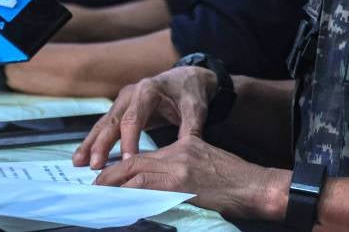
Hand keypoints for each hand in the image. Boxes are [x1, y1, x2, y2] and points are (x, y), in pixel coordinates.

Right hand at [72, 66, 216, 168]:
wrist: (186, 78)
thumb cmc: (190, 92)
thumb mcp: (195, 107)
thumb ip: (191, 127)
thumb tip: (187, 148)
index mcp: (148, 90)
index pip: (134, 118)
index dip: (129, 140)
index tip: (128, 161)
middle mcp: (131, 93)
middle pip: (113, 120)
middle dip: (102, 143)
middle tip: (95, 165)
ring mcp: (123, 101)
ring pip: (104, 123)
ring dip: (91, 143)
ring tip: (79, 162)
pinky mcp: (121, 109)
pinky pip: (105, 126)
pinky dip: (94, 141)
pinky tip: (83, 156)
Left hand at [94, 135, 288, 220]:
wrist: (254, 185)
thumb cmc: (234, 177)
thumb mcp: (205, 160)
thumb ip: (182, 164)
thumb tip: (159, 180)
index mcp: (182, 147)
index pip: (144, 156)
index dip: (123, 166)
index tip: (107, 175)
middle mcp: (177, 154)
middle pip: (135, 163)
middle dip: (111, 175)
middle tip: (94, 185)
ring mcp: (179, 169)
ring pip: (137, 174)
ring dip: (115, 185)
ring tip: (100, 194)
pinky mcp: (183, 185)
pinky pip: (149, 189)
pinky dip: (132, 195)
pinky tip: (122, 202)